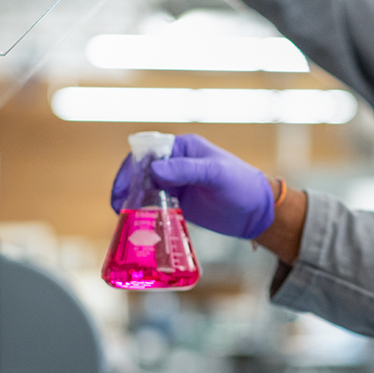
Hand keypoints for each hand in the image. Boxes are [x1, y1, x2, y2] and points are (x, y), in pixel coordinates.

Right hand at [110, 134, 274, 238]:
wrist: (256, 212)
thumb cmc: (242, 186)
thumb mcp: (217, 175)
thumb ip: (188, 169)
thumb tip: (155, 169)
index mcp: (183, 148)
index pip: (148, 153)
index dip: (131, 169)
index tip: (122, 188)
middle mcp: (175, 163)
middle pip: (140, 172)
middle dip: (126, 187)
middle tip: (117, 207)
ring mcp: (174, 183)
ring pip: (143, 189)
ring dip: (131, 201)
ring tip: (121, 217)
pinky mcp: (176, 201)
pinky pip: (152, 204)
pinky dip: (142, 212)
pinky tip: (135, 224)